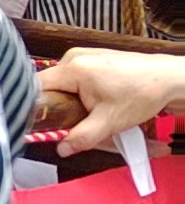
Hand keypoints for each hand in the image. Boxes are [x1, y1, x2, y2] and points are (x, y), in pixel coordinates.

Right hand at [29, 43, 184, 154]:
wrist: (168, 79)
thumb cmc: (142, 94)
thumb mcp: (109, 123)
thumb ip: (81, 138)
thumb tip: (62, 148)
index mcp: (73, 67)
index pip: (37, 86)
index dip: (36, 107)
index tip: (43, 124)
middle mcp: (74, 56)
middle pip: (51, 86)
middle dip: (61, 107)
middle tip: (76, 123)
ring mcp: (85, 55)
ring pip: (65, 83)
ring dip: (74, 101)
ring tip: (94, 113)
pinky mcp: (94, 58)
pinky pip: (77, 78)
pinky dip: (83, 93)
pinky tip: (101, 103)